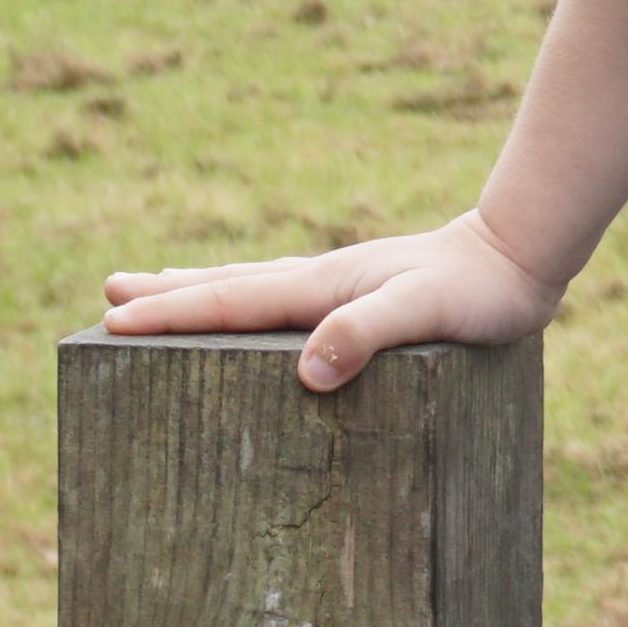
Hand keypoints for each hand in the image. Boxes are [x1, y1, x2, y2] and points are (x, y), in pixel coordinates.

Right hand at [101, 209, 564, 393]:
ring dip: (200, 287)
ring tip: (155, 285)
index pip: (228, 301)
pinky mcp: (361, 293)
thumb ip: (368, 334)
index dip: (169, 314)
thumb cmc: (478, 292)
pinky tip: (258, 306)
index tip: (112, 321)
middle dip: (166, 294)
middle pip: (225, 285)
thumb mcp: (426, 314)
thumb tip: (308, 370)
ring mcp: (338, 283)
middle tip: (107, 292)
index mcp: (319, 288)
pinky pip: (284, 295)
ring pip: (251, 283)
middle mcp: (319, 280)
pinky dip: (248, 295)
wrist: (520, 255)